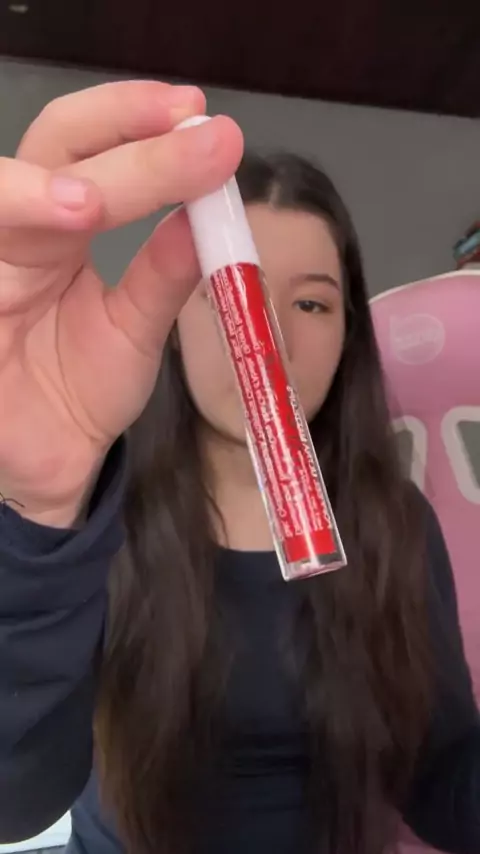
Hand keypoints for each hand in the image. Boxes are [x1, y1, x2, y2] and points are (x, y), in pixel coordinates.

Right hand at [0, 81, 242, 524]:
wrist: (54, 459)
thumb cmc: (86, 388)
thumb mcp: (136, 328)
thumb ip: (164, 274)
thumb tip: (206, 212)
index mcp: (62, 230)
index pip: (88, 151)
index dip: (134, 123)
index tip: (197, 113)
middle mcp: (19, 235)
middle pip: (49, 155)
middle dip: (113, 136)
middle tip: (180, 123)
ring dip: (37, 192)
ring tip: (93, 203)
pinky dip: (7, 230)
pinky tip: (47, 233)